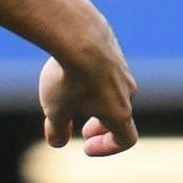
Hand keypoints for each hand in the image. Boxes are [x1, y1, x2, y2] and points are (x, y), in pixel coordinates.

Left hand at [39, 27, 136, 155]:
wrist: (76, 34)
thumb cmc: (68, 78)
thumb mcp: (55, 110)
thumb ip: (57, 129)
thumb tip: (57, 142)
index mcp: (119, 112)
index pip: (126, 139)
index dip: (108, 148)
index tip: (86, 146)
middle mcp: (127, 91)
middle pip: (121, 115)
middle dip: (102, 126)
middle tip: (83, 129)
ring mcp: (122, 68)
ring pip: (113, 91)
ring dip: (96, 101)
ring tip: (69, 97)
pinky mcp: (112, 49)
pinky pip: (105, 70)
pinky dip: (91, 78)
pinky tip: (68, 70)